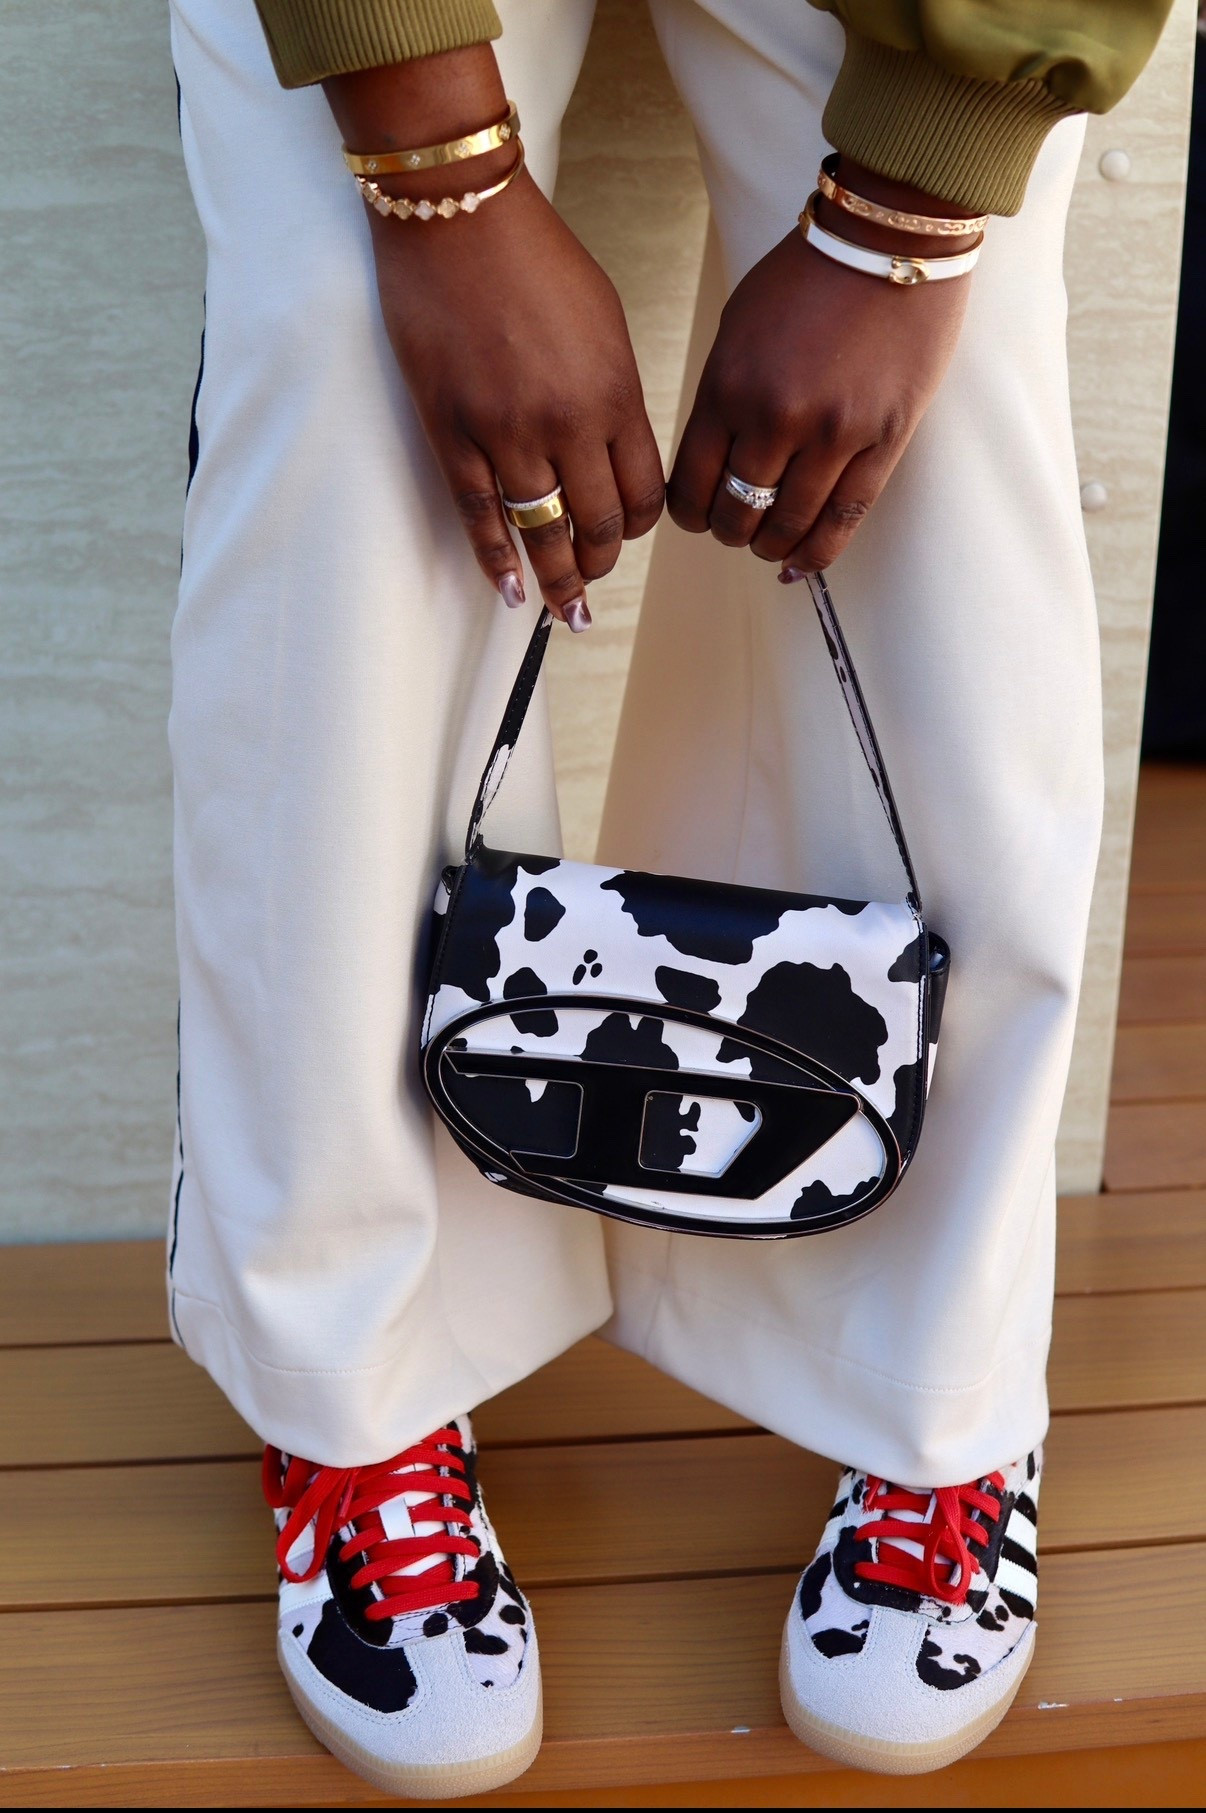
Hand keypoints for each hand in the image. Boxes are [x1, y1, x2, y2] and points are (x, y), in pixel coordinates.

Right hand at [326, 53, 663, 625]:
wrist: (458, 217)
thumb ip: (615, 394)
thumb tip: (613, 451)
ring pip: (543, 532)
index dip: (638, 527)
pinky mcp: (452, 432)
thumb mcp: (604, 322)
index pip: (642, 494)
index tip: (628, 534)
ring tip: (566, 609)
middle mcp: (566, 423)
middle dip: (601, 562)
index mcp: (615, 394)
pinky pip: (479, 515)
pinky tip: (511, 592)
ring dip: (557, 579)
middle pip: (598, 524)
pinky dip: (497, 560)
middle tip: (595, 578)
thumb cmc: (535, 258)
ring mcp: (506, 432)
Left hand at [667, 161, 977, 574]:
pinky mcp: (882, 439)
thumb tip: (712, 466)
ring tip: (770, 545)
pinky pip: (843, 519)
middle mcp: (774, 417)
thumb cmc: (808, 278)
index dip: (690, 514)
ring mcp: (832, 432)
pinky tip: (802, 565)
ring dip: (772, 546)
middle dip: (730, 532)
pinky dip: (818, 552)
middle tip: (737, 530)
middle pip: (737, 513)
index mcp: (727, 386)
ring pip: (789, 525)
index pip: (692, 483)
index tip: (697, 516)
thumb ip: (722, 398)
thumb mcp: (738, 329)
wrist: (888, 239)